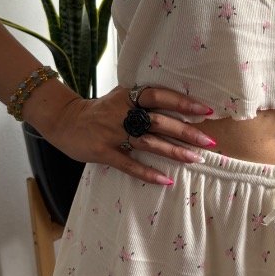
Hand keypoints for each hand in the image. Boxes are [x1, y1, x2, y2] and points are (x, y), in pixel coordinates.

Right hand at [38, 85, 215, 184]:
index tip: (205, 109)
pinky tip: (166, 180)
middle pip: (159, 121)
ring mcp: (112, 133)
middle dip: (186, 131)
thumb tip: (179, 102)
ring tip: (195, 159)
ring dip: (173, 152)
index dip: (182, 102)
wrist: (64, 121)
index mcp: (129, 96)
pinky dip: (147, 173)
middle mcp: (123, 113)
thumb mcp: (121, 97)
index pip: (159, 95)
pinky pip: (128, 164)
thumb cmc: (101, 110)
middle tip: (209, 141)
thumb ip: (144, 99)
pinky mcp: (103, 152)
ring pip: (148, 143)